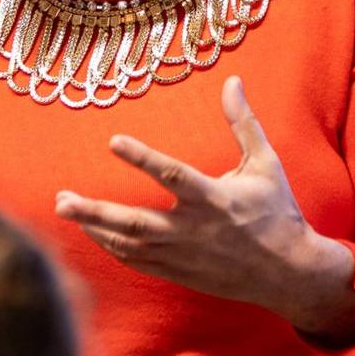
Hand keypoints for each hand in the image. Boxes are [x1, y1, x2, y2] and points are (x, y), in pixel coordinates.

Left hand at [55, 76, 354, 340]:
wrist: (292, 274)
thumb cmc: (278, 212)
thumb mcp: (266, 163)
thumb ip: (243, 122)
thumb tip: (232, 81)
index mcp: (215, 199)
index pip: (172, 175)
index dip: (142, 158)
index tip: (112, 141)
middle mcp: (194, 230)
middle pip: (136, 222)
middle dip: (96, 211)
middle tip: (62, 199)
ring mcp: (184, 256)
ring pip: (129, 244)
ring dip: (94, 227)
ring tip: (65, 208)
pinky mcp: (180, 274)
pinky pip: (138, 262)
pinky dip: (112, 247)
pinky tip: (92, 231)